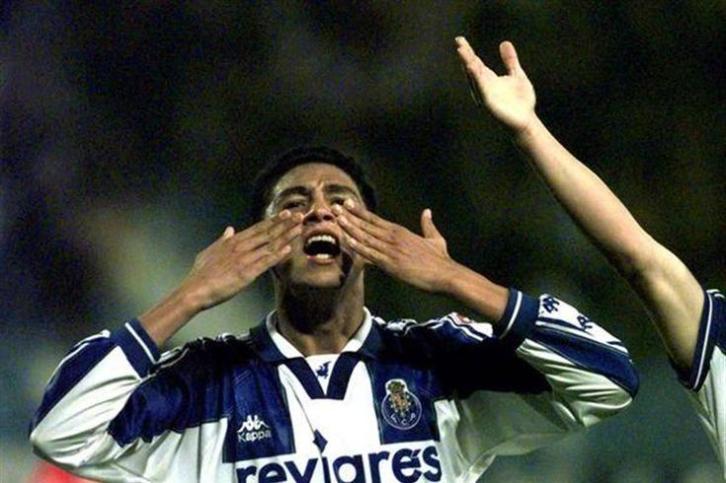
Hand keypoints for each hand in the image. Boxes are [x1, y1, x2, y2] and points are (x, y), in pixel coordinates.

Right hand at [181, 210, 302, 309]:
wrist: (195, 289)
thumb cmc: (201, 273)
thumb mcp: (210, 251)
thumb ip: (222, 240)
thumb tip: (229, 230)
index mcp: (233, 242)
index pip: (258, 228)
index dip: (273, 220)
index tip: (285, 213)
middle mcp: (241, 247)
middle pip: (268, 233)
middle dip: (285, 224)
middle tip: (299, 215)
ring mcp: (245, 259)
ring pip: (270, 245)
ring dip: (286, 236)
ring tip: (299, 228)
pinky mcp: (247, 273)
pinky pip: (266, 262)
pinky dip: (278, 255)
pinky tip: (288, 249)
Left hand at [334, 201, 455, 292]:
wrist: (446, 275)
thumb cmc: (441, 259)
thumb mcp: (435, 238)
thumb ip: (428, 224)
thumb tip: (427, 211)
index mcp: (401, 232)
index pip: (376, 219)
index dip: (360, 212)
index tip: (348, 204)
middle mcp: (394, 238)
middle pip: (367, 225)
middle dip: (350, 216)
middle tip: (334, 207)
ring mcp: (391, 251)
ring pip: (366, 238)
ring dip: (350, 228)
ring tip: (336, 219)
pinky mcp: (391, 264)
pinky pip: (371, 255)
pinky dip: (358, 247)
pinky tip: (347, 241)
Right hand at [455, 36, 535, 133]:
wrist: (526, 120)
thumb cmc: (521, 101)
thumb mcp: (516, 74)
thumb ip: (509, 60)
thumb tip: (504, 42)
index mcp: (489, 79)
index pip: (476, 62)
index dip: (468, 51)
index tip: (460, 40)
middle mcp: (484, 85)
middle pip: (472, 67)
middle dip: (465, 55)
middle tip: (458, 41)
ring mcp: (485, 93)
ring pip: (474, 76)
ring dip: (467, 63)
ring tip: (461, 50)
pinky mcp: (488, 101)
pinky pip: (480, 87)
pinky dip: (475, 77)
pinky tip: (472, 67)